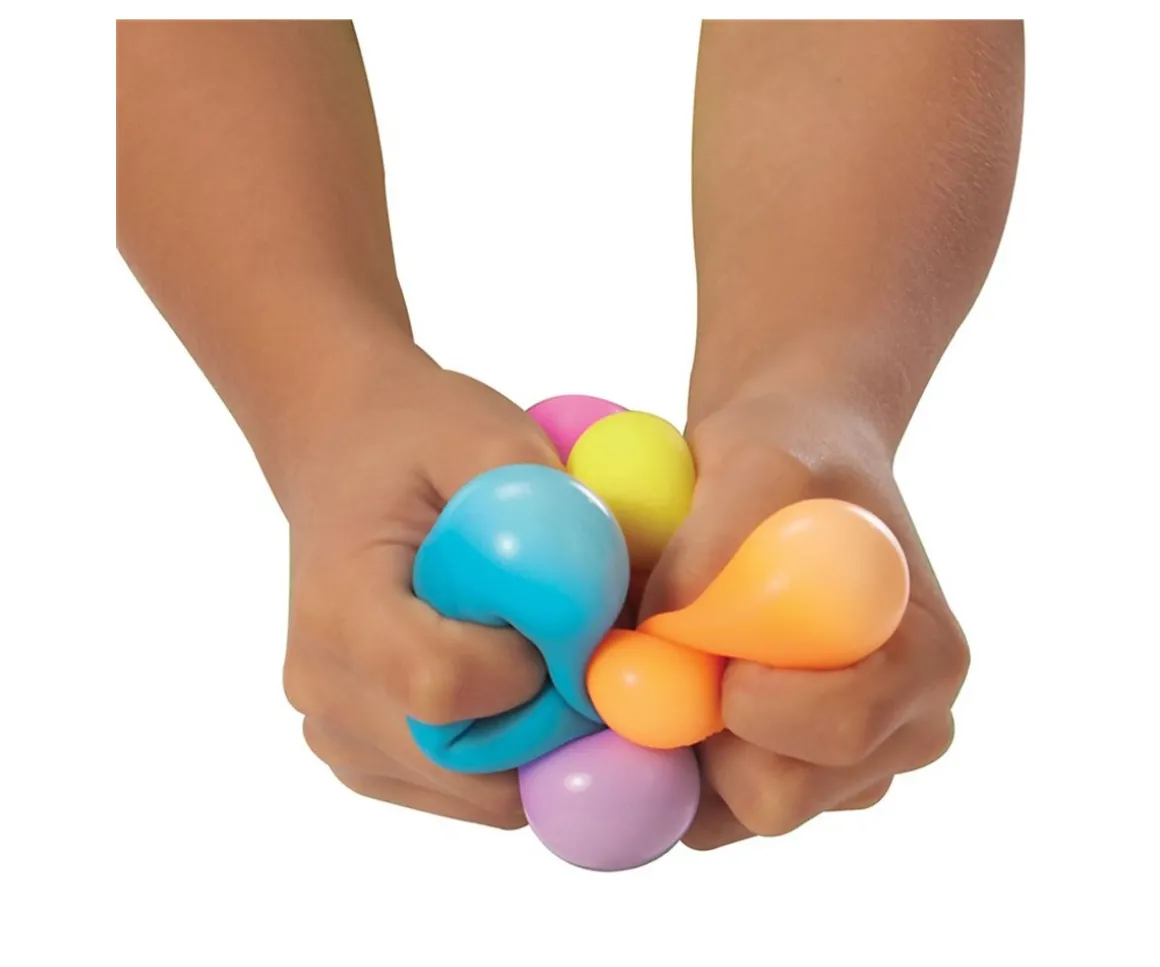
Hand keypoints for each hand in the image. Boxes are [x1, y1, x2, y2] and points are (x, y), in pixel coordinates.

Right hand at [280, 351, 560, 828]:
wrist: (344, 448)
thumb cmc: (417, 435)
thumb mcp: (492, 439)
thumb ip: (555, 523)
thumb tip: (626, 626)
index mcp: (338, 610)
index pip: (444, 688)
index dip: (534, 668)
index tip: (569, 617)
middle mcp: (321, 688)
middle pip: (466, 764)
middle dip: (553, 722)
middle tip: (583, 649)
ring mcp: (332, 730)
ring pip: (473, 792)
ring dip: (536, 743)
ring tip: (543, 653)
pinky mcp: (357, 751)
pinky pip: (457, 788)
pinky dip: (507, 752)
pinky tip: (516, 678)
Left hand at [639, 387, 969, 848]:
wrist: (786, 472)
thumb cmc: (788, 460)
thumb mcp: (756, 464)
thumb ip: (717, 541)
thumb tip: (662, 630)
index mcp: (923, 661)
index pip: (840, 731)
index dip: (749, 701)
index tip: (698, 637)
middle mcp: (898, 730)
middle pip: (779, 798)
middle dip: (700, 736)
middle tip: (662, 655)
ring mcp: (843, 766)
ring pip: (732, 811)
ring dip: (677, 746)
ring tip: (669, 651)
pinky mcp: (782, 776)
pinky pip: (709, 809)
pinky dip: (669, 762)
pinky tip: (662, 686)